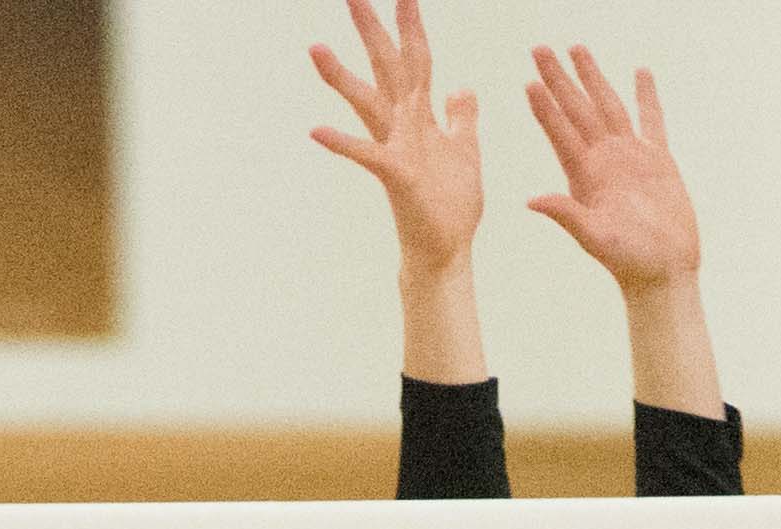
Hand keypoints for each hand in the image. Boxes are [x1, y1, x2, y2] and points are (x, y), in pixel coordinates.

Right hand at [310, 0, 481, 269]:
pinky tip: (316, 132)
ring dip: (340, 78)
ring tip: (316, 47)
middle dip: (372, 30)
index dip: (411, 25)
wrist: (446, 251)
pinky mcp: (395, 176)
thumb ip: (460, 117)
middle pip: (387, 68)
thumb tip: (461, 87)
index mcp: (420, 116)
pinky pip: (367, 156)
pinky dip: (342, 144)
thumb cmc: (451, 205)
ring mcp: (395, 149)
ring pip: (367, 104)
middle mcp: (402, 125)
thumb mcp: (464, 150)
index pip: (416, 59)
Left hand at [519, 47, 693, 289]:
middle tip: (539, 48)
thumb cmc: (630, 261)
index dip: (545, 106)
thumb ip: (567, 216)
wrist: (664, 272)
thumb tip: (532, 201)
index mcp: (585, 175)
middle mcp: (603, 160)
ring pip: (608, 106)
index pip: (560, 131)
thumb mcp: (595, 239)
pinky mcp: (657, 162)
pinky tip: (640, 74)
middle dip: (559, 78)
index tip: (529, 80)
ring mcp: (629, 157)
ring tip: (577, 48)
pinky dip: (647, 97)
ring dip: (592, 78)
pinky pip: (651, 121)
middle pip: (577, 109)